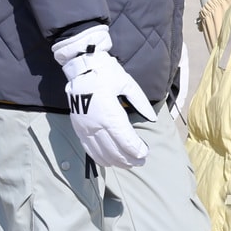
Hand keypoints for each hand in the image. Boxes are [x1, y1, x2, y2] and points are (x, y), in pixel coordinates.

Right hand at [51, 26, 157, 168]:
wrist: (80, 67)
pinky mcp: (78, 128)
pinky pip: (89, 149)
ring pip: (102, 154)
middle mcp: (97, 125)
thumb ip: (140, 102)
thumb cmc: (104, 72)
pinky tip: (109, 161)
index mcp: (110, 114)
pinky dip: (100, 158)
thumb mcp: (127, 83)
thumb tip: (152, 118)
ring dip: (116, 162)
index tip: (144, 153)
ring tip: (128, 163)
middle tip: (140, 161)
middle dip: (129, 159)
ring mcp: (86, 128)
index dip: (136, 151)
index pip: (126, 141)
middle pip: (115, 152)